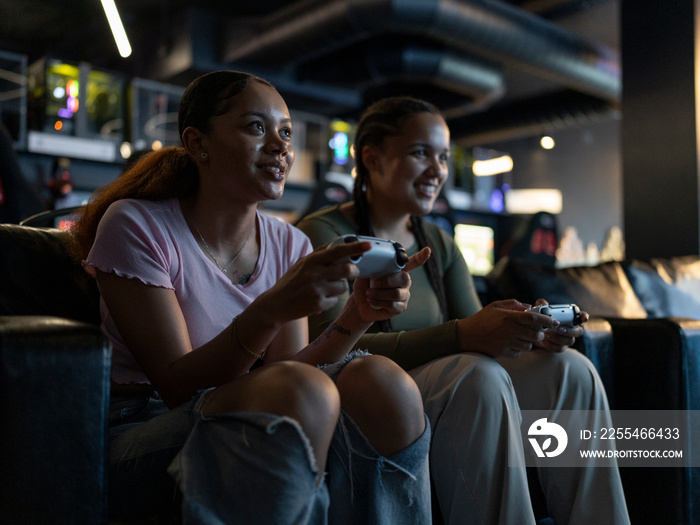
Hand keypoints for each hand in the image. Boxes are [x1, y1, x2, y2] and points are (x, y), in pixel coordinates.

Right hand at [257, 240, 371, 323]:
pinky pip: (335, 301)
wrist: (276, 305)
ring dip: (340, 287)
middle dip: (354, 271)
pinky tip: (318, 300)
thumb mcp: (302, 264)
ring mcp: (316, 290)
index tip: (368, 245)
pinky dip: (330, 300)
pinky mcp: (317, 305)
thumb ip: (319, 254)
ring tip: (326, 289)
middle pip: (347, 270)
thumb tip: (339, 243)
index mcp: (311, 261)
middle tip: (353, 272)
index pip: (337, 251)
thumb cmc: (291, 282)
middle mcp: (314, 274)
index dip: (355, 247)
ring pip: (343, 287)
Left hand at [349, 246, 431, 321]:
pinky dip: (379, 302)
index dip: (421, 257)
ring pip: (397, 293)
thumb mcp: (366, 273)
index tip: (427, 250)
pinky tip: (371, 301)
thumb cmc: (364, 285)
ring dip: (380, 293)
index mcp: (398, 270)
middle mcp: (404, 282)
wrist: (360, 304)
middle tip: (373, 283)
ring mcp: (404, 295)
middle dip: (387, 281)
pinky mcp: (400, 308)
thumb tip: (368, 259)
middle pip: (404, 278)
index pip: (413, 262)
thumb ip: (371, 266)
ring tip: (368, 294)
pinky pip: (393, 305)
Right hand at [456, 299, 560, 357]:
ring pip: (529, 345)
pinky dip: (517, 350)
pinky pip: (518, 353)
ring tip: (519, 337)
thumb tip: (528, 306)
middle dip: (539, 334)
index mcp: (509, 317)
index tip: (555, 321)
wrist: (466, 336)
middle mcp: (510, 330)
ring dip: (528, 342)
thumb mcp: (495, 306)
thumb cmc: (482, 319)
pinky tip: (509, 344)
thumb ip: (513, 304)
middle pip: (535, 334)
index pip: (533, 317)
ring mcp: (507, 342)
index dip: (547, 319)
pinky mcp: (503, 352)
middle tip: (537, 331)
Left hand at [531, 299, 589, 352]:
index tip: (584, 319)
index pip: (581, 316)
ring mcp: (567, 339)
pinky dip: (551, 345)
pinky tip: (543, 341)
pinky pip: (559, 348)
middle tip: (559, 329)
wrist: (532, 332)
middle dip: (570, 331)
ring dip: (558, 338)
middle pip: (579, 331)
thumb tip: (545, 305)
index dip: (584, 317)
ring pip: (569, 341)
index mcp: (569, 317)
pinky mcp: (560, 347)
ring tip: (547, 334)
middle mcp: (571, 328)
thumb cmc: (540, 318)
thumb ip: (542, 304)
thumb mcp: (539, 309)